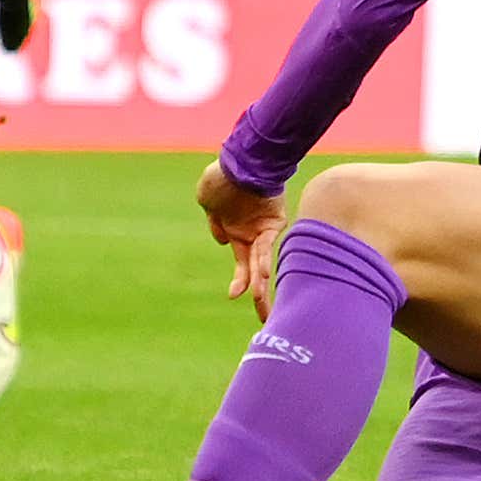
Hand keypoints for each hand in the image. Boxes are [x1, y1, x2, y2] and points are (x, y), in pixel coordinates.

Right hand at [197, 160, 287, 319]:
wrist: (238, 160)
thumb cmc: (221, 177)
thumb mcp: (207, 200)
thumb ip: (215, 221)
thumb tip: (222, 240)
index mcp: (236, 232)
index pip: (241, 264)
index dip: (240, 281)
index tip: (235, 296)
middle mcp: (252, 235)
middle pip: (255, 271)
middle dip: (258, 295)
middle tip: (265, 320)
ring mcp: (263, 230)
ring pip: (261, 263)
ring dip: (260, 285)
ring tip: (261, 305)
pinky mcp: (272, 222)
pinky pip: (264, 247)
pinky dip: (260, 262)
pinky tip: (259, 278)